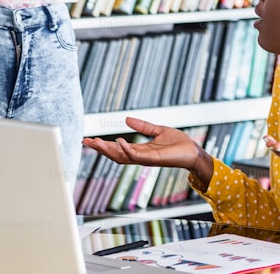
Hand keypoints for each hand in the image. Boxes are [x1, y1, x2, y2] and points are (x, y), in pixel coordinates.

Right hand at [82, 117, 212, 182]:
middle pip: (114, 155)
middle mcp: (140, 156)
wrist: (193, 151)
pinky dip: (126, 149)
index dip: (103, 145)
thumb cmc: (179, 143)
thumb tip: (126, 119)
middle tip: (85, 141)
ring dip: (108, 150)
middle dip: (100, 149)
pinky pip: (136, 155)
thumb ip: (143, 126)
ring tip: (96, 142)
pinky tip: (118, 140)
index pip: (117, 149)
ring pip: (121, 156)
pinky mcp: (153, 158)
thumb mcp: (158, 130)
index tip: (90, 139)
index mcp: (140, 150)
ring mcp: (145, 159)